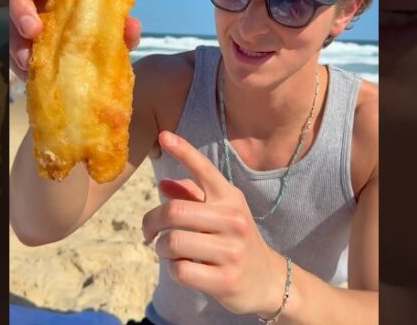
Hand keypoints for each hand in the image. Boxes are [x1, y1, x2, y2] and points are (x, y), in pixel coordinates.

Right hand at [7, 0, 141, 81]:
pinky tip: (27, 68)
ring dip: (16, 37)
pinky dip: (17, 55)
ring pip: (9, 13)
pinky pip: (8, 42)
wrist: (86, 77)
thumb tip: (131, 26)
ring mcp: (24, 14)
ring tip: (27, 56)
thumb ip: (120, 31)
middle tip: (33, 29)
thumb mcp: (111, 37)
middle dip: (21, 2)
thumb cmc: (98, 42)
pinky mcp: (14, 38)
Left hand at [141, 131, 287, 316]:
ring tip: (167, 251)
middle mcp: (233, 220)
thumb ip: (193, 198)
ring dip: (161, 249)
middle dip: (151, 222)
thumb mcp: (220, 214)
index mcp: (230, 198)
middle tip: (148, 231)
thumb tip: (163, 184)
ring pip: (173, 242)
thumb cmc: (234, 242)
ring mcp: (231, 251)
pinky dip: (173, 269)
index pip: (204, 169)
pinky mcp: (225, 280)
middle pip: (174, 212)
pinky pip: (180, 270)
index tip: (163, 136)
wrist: (267, 280)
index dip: (183, 151)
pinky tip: (183, 268)